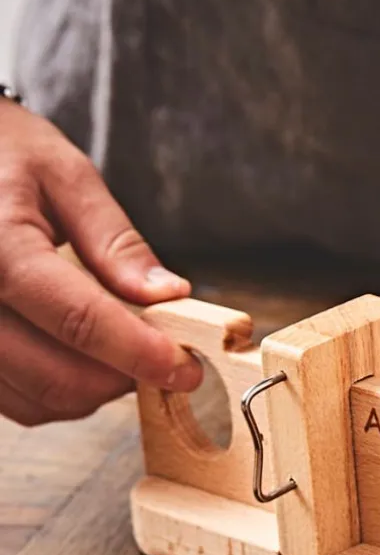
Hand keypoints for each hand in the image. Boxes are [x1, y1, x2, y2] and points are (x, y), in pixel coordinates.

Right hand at [0, 98, 200, 425]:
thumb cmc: (0, 153)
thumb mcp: (64, 175)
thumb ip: (116, 241)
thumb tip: (168, 295)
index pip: (78, 320)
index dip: (140, 353)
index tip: (186, 369)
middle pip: (56, 376)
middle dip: (121, 380)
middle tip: (162, 362)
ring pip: (34, 400)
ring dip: (91, 393)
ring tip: (122, 355)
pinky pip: (11, 401)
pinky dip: (55, 394)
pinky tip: (80, 362)